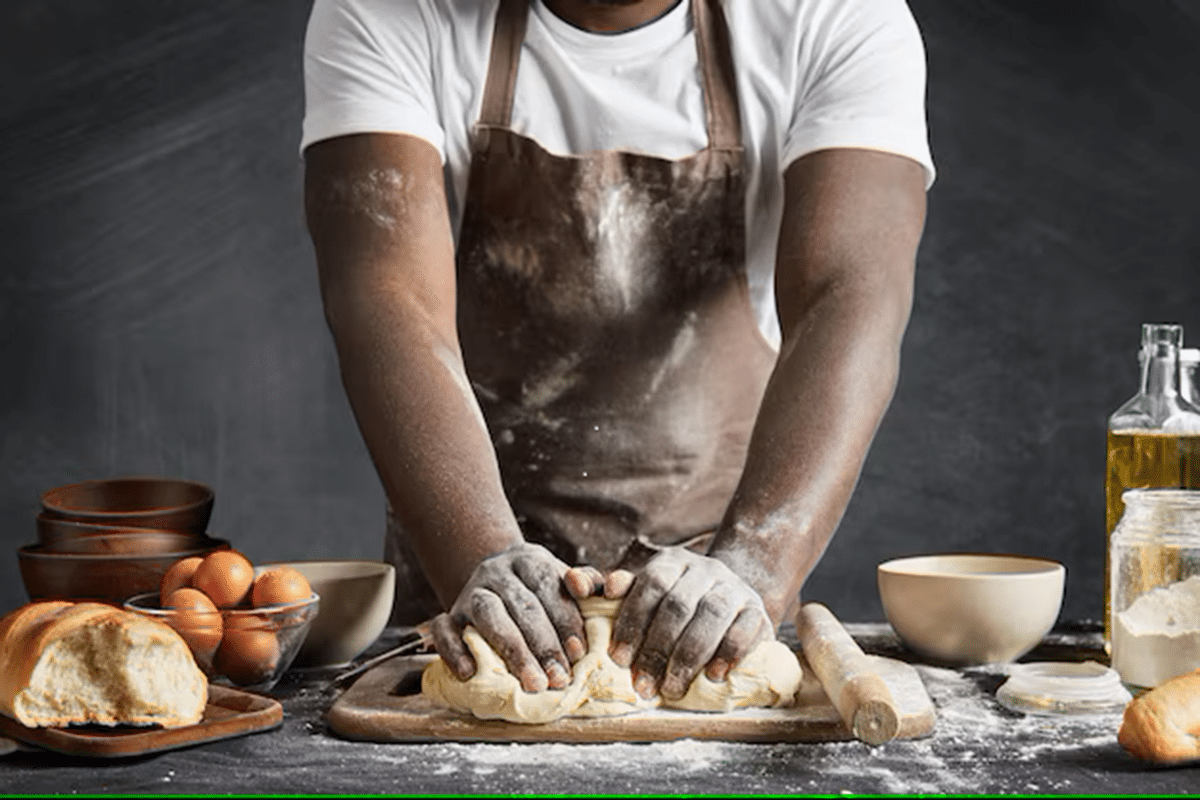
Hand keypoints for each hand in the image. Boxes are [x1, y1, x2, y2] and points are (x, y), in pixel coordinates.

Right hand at [428, 542, 603, 691]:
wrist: (496, 580)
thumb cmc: (541, 590)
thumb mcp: (563, 580)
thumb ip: (589, 585)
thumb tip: (607, 592)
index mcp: (529, 560)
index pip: (547, 584)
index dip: (564, 618)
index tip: (578, 653)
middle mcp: (497, 572)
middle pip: (521, 604)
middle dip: (544, 644)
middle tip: (560, 679)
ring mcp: (470, 593)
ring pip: (487, 614)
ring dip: (512, 650)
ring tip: (532, 683)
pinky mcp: (449, 614)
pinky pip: (443, 628)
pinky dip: (454, 650)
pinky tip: (470, 673)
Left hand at [606, 545, 771, 701]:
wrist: (731, 605)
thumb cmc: (676, 608)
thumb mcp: (645, 596)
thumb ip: (612, 594)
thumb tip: (576, 585)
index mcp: (673, 562)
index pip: (652, 584)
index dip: (633, 622)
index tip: (619, 659)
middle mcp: (706, 569)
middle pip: (678, 604)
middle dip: (657, 648)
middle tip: (642, 685)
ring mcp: (735, 588)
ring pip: (712, 614)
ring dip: (688, 656)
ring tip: (672, 688)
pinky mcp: (759, 611)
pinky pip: (745, 629)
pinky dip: (728, 654)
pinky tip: (712, 676)